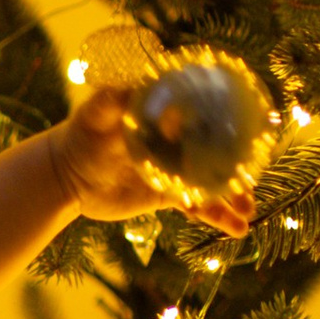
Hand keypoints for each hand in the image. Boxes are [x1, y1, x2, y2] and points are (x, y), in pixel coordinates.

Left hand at [46, 92, 255, 237]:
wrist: (65, 177)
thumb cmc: (79, 137)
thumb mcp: (94, 115)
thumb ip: (110, 101)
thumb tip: (127, 90)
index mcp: (166, 114)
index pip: (205, 114)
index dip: (230, 122)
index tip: (253, 130)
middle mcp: (177, 139)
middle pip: (217, 150)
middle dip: (240, 164)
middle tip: (254, 177)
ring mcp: (175, 168)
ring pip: (213, 181)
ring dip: (233, 196)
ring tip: (248, 210)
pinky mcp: (169, 195)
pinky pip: (199, 205)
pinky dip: (217, 216)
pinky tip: (237, 229)